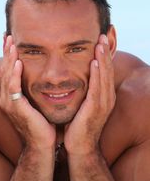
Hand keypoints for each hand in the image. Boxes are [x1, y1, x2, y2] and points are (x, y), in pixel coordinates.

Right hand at [0, 36, 54, 148]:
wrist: (43, 147)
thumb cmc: (43, 127)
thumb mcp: (38, 105)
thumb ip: (35, 92)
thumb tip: (44, 79)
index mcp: (11, 98)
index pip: (9, 72)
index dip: (9, 56)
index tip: (11, 40)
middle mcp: (6, 99)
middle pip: (5, 70)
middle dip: (6, 52)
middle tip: (8, 35)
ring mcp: (9, 104)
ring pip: (7, 76)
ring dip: (9, 59)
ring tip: (11, 43)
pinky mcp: (15, 109)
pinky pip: (13, 88)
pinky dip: (15, 74)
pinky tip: (18, 62)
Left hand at [64, 35, 114, 154]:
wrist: (78, 148)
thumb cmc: (76, 127)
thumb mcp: (80, 105)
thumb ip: (80, 92)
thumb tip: (72, 80)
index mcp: (102, 95)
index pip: (104, 70)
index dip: (103, 54)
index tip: (101, 37)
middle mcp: (106, 97)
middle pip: (107, 69)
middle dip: (106, 51)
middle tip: (104, 33)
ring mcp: (103, 103)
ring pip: (104, 75)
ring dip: (103, 57)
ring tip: (100, 41)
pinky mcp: (95, 109)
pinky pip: (97, 87)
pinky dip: (97, 74)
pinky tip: (94, 62)